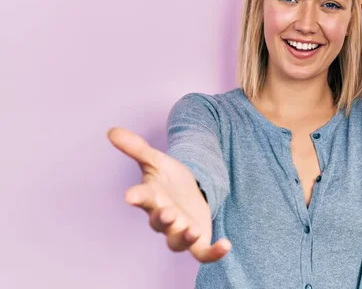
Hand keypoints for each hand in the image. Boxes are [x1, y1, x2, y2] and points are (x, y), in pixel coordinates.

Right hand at [107, 127, 230, 262]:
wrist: (190, 192)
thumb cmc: (168, 179)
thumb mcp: (156, 159)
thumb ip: (136, 147)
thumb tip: (112, 131)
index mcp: (152, 197)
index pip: (141, 196)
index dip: (136, 196)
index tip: (129, 195)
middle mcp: (162, 217)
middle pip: (158, 222)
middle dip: (162, 219)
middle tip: (167, 212)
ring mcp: (179, 231)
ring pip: (176, 242)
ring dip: (184, 237)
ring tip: (193, 230)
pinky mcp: (196, 241)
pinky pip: (202, 253)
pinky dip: (213, 253)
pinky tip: (226, 244)